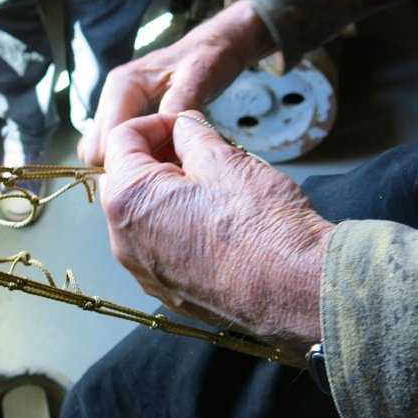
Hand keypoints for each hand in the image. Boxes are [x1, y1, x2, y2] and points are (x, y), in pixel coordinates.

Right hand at [78, 0, 273, 165]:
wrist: (213, 45)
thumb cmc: (209, 57)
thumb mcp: (200, 76)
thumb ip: (181, 102)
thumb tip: (167, 136)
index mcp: (124, 85)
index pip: (107, 136)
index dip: (127, 160)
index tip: (158, 173)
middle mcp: (111, 95)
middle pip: (94, 148)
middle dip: (121, 167)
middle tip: (157, 175)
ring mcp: (114, 106)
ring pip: (97, 150)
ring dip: (122, 165)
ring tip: (156, 170)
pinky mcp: (121, 115)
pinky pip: (110, 146)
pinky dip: (126, 159)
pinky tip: (153, 162)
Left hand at [100, 111, 332, 352]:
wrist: (297, 291)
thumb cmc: (262, 226)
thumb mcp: (224, 159)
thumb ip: (192, 134)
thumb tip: (184, 126)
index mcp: (128, 201)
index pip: (120, 141)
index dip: (154, 122)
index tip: (182, 124)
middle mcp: (124, 242)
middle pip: (125, 181)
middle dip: (155, 158)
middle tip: (196, 152)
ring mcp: (145, 273)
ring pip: (142, 218)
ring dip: (166, 195)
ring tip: (211, 187)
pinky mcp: (169, 294)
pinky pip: (160, 250)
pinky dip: (176, 229)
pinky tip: (214, 223)